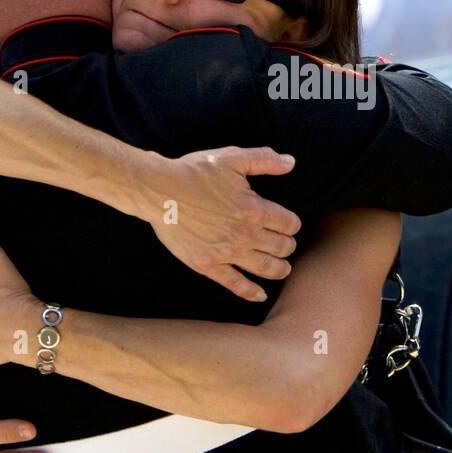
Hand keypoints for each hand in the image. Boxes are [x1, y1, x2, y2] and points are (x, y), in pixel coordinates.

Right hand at [136, 147, 302, 301]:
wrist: (159, 191)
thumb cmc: (194, 172)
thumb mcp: (231, 157)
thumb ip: (264, 159)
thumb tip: (290, 162)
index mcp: (254, 209)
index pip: (288, 224)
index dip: (292, 224)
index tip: (289, 225)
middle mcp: (244, 234)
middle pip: (281, 247)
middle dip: (288, 246)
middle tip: (286, 245)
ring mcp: (226, 252)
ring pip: (266, 268)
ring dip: (280, 269)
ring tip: (283, 268)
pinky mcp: (208, 265)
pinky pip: (235, 284)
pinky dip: (251, 292)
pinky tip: (261, 295)